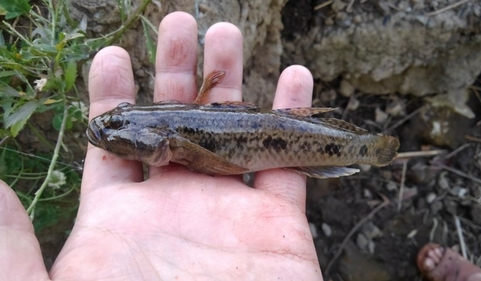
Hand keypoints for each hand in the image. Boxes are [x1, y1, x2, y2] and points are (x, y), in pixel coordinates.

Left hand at [0, 12, 321, 279]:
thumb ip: (12, 246)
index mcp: (120, 220)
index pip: (115, 143)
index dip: (112, 95)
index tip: (113, 54)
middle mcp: (176, 208)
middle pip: (177, 123)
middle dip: (178, 71)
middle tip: (181, 25)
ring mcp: (230, 213)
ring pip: (233, 132)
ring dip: (233, 83)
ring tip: (227, 35)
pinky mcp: (279, 226)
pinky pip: (291, 162)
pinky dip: (295, 120)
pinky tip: (296, 79)